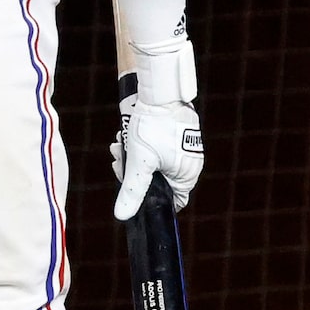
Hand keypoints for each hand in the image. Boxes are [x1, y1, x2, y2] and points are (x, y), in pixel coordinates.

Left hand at [111, 94, 203, 219]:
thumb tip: (122, 216)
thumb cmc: (153, 127)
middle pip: (158, 180)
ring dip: (135, 157)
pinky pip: (159, 149)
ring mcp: (186, 149)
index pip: (171, 201)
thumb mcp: (139, 162)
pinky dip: (143, 146)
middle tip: (119, 160)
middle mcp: (191, 164)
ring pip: (155, 163)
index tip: (130, 187)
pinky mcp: (179, 135)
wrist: (161, 92)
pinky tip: (127, 137)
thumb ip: (132, 191)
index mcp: (187, 176)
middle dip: (134, 173)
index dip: (148, 198)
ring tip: (120, 144)